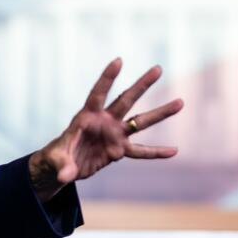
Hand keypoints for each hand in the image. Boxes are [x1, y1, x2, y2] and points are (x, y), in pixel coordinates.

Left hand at [29, 57, 183, 200]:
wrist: (64, 165)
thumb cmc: (56, 156)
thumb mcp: (56, 160)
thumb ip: (62, 166)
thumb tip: (65, 176)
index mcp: (86, 116)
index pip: (98, 93)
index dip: (107, 78)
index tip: (119, 61)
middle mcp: (105, 121)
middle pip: (126, 100)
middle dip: (141, 85)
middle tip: (158, 68)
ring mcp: (115, 134)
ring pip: (140, 121)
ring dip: (160, 113)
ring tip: (181, 102)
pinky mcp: (119, 150)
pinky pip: (141, 151)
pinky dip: (156, 152)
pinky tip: (174, 151)